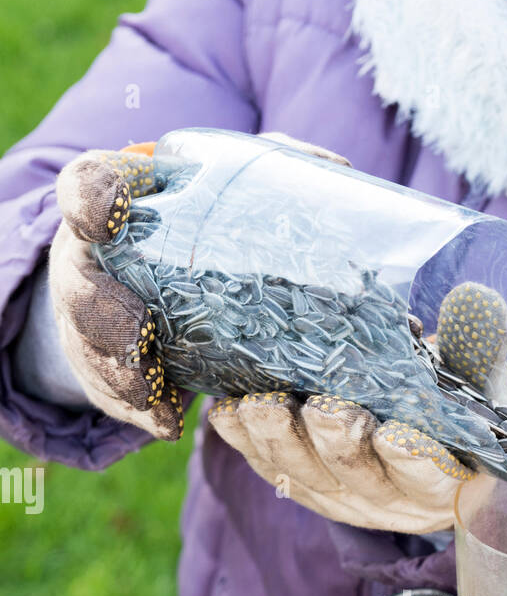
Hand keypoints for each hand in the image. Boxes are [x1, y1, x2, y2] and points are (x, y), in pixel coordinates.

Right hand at [48, 134, 350, 442]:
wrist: (167, 279)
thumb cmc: (207, 225)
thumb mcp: (234, 188)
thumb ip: (273, 172)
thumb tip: (340, 173)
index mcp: (118, 202)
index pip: (86, 186)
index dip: (90, 199)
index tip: (107, 217)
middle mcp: (93, 258)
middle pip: (78, 281)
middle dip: (100, 311)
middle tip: (138, 334)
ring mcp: (93, 317)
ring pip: (86, 347)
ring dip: (116, 373)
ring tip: (150, 394)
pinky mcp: (107, 367)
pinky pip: (111, 394)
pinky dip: (140, 411)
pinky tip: (166, 423)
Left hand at [209, 282, 506, 532]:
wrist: (416, 435)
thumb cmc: (451, 408)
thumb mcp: (476, 381)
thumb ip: (476, 348)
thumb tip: (475, 299)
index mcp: (440, 482)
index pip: (426, 475)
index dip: (410, 457)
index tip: (394, 432)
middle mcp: (384, 499)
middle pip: (353, 473)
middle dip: (334, 440)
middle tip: (324, 407)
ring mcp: (335, 494)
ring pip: (300, 472)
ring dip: (279, 437)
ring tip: (265, 402)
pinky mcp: (295, 482)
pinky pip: (263, 464)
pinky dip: (242, 439)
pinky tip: (227, 408)